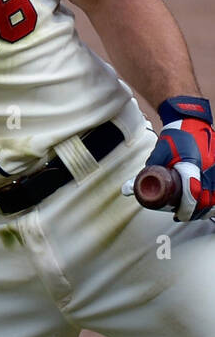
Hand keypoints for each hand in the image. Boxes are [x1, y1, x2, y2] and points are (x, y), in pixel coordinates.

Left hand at [145, 96, 214, 221]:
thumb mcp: (159, 153)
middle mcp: (209, 167)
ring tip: (191, 212)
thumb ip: (147, 171)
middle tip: (181, 216)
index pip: (192, 191)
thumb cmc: (176, 136)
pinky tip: (204, 205)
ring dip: (205, 208)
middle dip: (194, 211)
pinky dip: (212, 199)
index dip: (187, 207)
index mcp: (192, 163)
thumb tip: (129, 189)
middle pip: (207, 198)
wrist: (192, 121)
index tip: (178, 214)